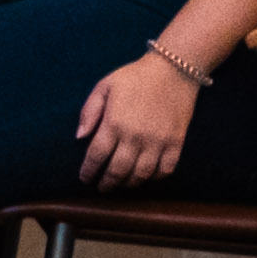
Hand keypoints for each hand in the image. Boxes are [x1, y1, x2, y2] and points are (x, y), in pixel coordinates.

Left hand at [75, 44, 200, 187]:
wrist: (174, 69)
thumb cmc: (134, 77)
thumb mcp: (104, 86)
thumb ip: (89, 111)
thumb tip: (79, 137)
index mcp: (114, 123)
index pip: (96, 156)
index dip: (89, 171)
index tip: (85, 179)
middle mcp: (136, 136)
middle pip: (118, 170)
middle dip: (107, 183)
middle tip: (102, 188)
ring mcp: (158, 141)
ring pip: (141, 174)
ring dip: (129, 184)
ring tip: (121, 185)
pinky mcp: (177, 142)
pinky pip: (166, 169)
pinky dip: (155, 178)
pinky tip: (147, 177)